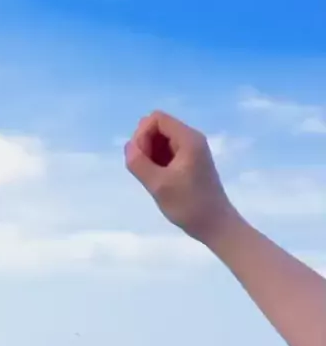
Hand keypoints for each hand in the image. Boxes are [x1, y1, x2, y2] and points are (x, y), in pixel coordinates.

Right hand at [125, 111, 236, 243]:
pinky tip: (158, 179)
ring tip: (152, 177)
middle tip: (146, 170)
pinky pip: (167, 150)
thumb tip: (129, 146)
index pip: (156, 118)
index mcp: (188, 139)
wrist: (216, 226)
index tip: (142, 159)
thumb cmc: (189, 205)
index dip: (142, 135)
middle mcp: (191, 139)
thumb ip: (139, 163)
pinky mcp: (189, 161)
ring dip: (149, 154)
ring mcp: (191, 150)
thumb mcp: (159, 185)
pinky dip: (157, 160)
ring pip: (160, 139)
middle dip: (144, 144)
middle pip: (157, 126)